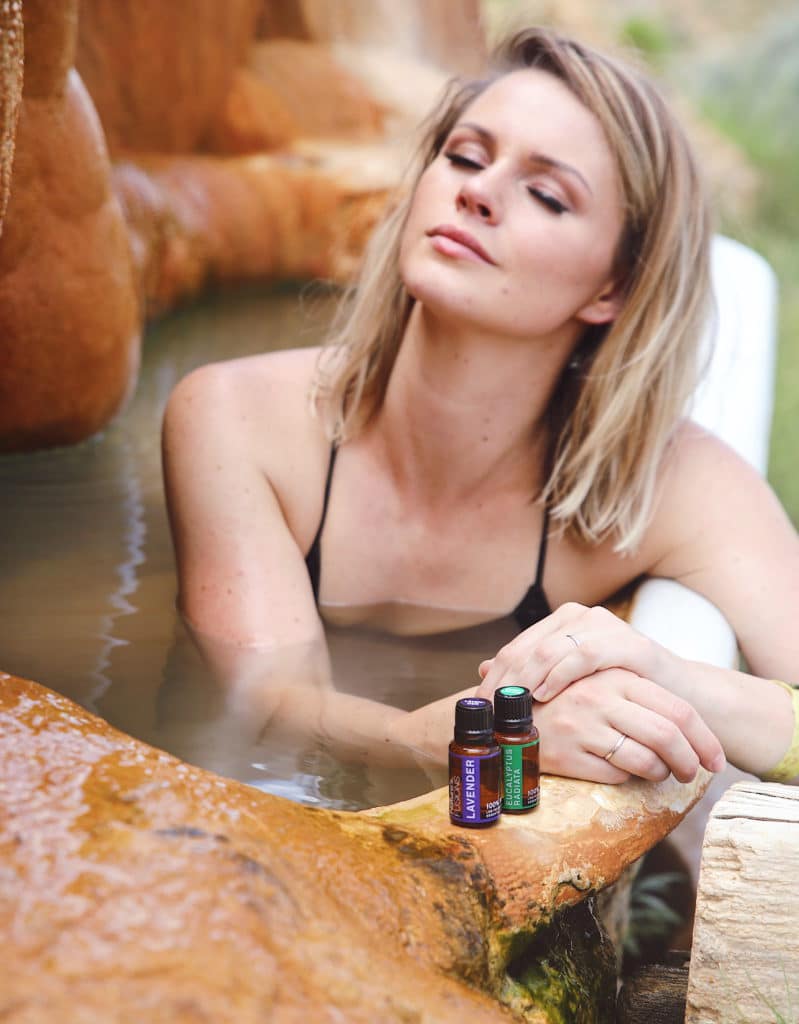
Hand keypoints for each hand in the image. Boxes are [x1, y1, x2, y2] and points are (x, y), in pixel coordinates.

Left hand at [477, 602, 671, 701]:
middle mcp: (581, 617)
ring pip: (550, 649)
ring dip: (525, 680)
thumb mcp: (569, 681)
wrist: (679, 698)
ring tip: (510, 706)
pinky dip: (560, 675)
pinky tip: (545, 694)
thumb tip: (480, 669)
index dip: (495, 677)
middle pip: (527, 647)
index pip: (517, 647)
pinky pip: (584, 655)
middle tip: (487, 711)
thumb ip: (531, 672)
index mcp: (563, 622)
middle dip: (504, 681)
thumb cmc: (619, 691)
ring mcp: (605, 626)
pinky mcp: (629, 643)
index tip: (477, 706)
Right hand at [530, 668, 725, 782]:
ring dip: (663, 773)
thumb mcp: (599, 682)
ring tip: (663, 775)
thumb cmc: (561, 699)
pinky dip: (630, 778)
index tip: (715, 759)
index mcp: (615, 675)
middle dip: (691, 760)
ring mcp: (583, 726)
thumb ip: (636, 693)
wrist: (505, 714)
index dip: (704, 738)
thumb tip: (688, 724)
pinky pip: (617, 774)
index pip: (677, 708)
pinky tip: (626, 773)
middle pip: (669, 735)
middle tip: (695, 773)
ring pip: (648, 760)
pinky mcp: (568, 754)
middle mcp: (601, 696)